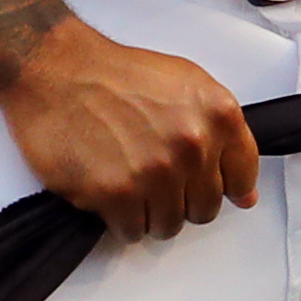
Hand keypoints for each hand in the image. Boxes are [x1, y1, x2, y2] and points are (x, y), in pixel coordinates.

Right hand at [0, 18, 259, 239]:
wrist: (57, 69)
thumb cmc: (116, 74)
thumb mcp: (187, 85)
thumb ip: (221, 133)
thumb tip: (243, 193)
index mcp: (217, 115)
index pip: (243, 177)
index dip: (227, 188)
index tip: (212, 190)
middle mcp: (192, 145)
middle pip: (205, 209)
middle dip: (182, 201)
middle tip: (157, 182)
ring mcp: (155, 172)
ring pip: (169, 225)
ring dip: (150, 214)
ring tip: (130, 186)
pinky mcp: (116, 193)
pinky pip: (132, 232)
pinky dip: (121, 221)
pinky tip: (110, 194)